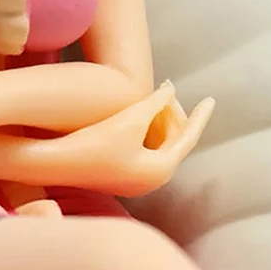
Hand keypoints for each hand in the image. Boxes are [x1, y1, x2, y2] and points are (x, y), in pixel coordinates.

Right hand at [50, 81, 213, 197]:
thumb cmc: (95, 141)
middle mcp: (152, 179)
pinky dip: (146, 131)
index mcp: (160, 169)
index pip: (188, 137)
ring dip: (159, 121)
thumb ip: (156, 104)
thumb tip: (171, 92)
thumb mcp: (131, 119)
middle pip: (174, 141)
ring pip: (159, 145)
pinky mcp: (121, 176)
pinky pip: (145, 150)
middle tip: (167, 89)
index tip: (211, 99)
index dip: (200, 115)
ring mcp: (136, 180)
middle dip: (173, 114)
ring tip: (155, 98)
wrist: (58, 161)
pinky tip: (138, 115)